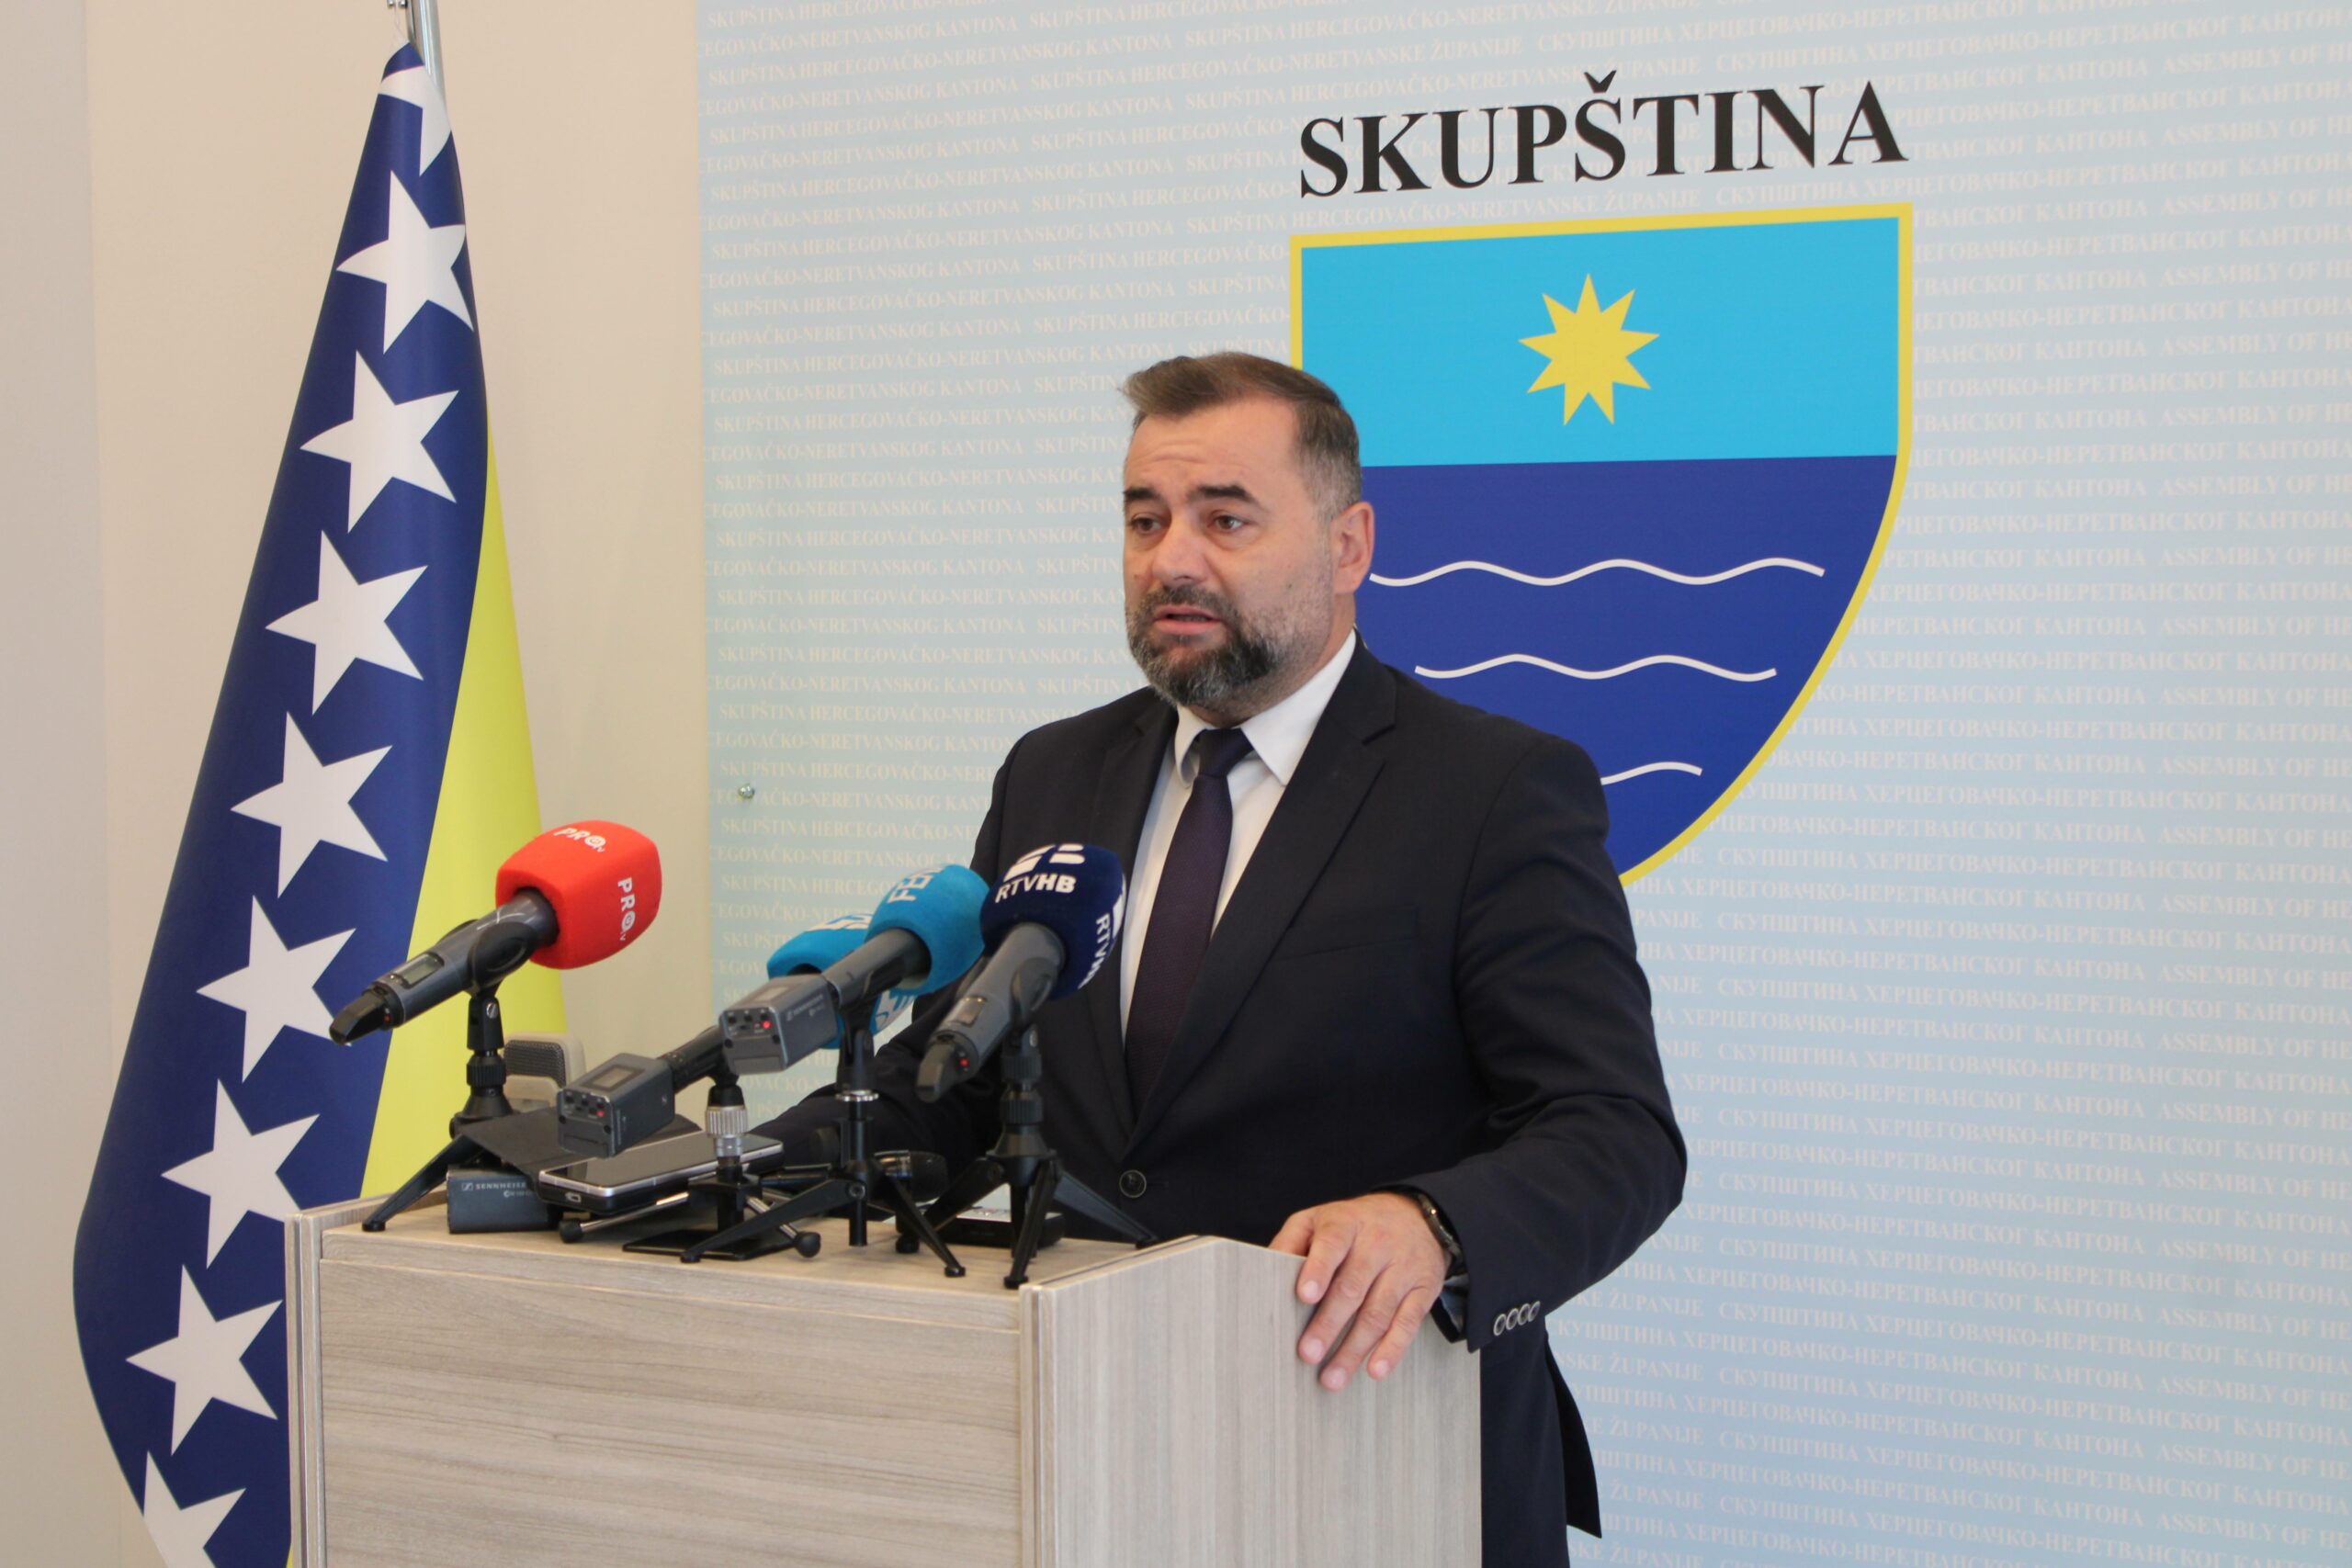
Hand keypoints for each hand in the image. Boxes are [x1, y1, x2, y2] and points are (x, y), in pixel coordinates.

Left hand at [1269, 1192, 1446, 1390]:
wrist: (1415, 1216)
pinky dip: (1392, 1349)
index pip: (1332, 1244)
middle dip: (1329, 1323)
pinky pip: (1408, 1322)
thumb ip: (1290, 1241)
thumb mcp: (1319, 1220)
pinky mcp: (1423, 1289)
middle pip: (1352, 1287)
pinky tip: (1375, 1370)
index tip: (1304, 1295)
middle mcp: (1377, 1244)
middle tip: (1307, 1354)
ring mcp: (1403, 1267)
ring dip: (1354, 1348)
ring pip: (1378, 1312)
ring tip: (1332, 1377)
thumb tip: (1262, 1272)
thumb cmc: (1354, 1226)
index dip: (1318, 1269)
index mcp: (1345, 1225)